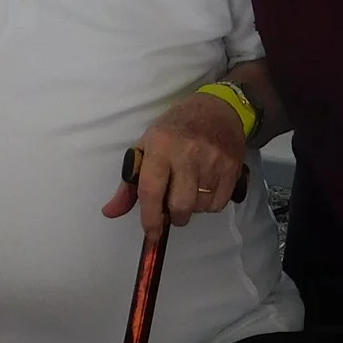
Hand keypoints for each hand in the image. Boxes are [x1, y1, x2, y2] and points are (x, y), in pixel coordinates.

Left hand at [104, 92, 248, 236]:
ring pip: (200, 207)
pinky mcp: (232, 166)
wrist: (217, 108)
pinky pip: (218, 204)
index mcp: (160, 146)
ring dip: (192, 208)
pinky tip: (206, 188)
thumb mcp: (146, 147)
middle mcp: (187, 153)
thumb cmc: (175, 129)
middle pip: (180, 206)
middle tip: (172, 208)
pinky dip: (209, 205)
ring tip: (190, 189)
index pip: (151, 191)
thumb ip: (129, 184)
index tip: (151, 235)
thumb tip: (110, 212)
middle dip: (174, 217)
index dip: (150, 219)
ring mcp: (213, 160)